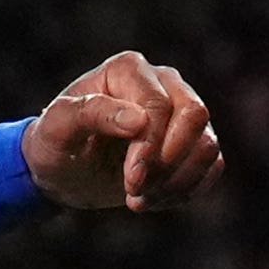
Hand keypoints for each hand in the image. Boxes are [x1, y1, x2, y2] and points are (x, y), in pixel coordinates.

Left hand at [23, 51, 223, 214]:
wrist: (64, 170)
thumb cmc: (56, 143)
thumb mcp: (57, 129)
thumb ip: (91, 114)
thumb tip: (138, 119)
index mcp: (128, 69)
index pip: (159, 106)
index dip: (150, 148)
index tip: (130, 182)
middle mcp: (163, 82)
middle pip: (195, 116)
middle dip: (168, 164)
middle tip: (135, 190)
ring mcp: (182, 111)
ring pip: (207, 145)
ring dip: (176, 182)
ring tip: (139, 198)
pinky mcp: (193, 142)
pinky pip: (212, 166)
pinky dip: (187, 190)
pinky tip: (153, 199)